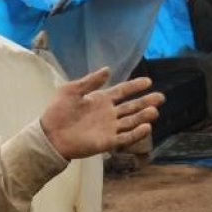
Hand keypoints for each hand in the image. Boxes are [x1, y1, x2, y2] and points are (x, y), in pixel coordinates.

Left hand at [40, 67, 164, 159]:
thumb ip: (90, 81)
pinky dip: (136, 133)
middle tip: (161, 97)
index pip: (123, 91)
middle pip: (132, 106)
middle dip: (146, 101)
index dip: (135, 86)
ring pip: (131, 121)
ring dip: (144, 116)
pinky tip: (146, 127)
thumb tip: (108, 69)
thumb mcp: (72, 90)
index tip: (148, 81)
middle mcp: (108, 113)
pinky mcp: (107, 142)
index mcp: (100, 99)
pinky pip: (125, 137)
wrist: (50, 134)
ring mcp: (109, 128)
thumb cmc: (58, 111)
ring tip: (155, 111)